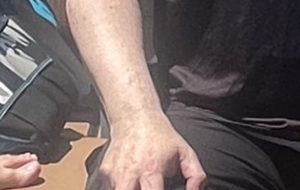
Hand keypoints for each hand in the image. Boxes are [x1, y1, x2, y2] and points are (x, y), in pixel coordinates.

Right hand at [87, 121, 204, 189]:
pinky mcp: (104, 172)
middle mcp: (130, 173)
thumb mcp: (185, 152)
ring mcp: (114, 173)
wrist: (134, 117)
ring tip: (139, 184)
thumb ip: (195, 175)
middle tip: (147, 189)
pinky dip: (119, 187)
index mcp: (151, 170)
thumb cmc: (161, 137)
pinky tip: (128, 183)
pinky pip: (109, 188)